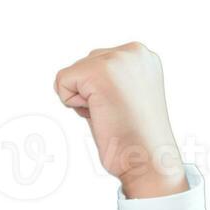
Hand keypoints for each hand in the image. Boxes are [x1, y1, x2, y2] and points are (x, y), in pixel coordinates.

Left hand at [54, 43, 185, 198]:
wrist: (147, 158)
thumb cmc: (133, 136)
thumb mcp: (126, 95)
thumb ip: (109, 79)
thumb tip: (80, 81)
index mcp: (142, 55)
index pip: (96, 63)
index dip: (98, 92)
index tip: (121, 108)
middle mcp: (133, 51)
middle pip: (83, 66)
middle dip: (89, 94)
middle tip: (114, 113)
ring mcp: (117, 59)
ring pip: (72, 74)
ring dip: (82, 100)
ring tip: (109, 114)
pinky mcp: (99, 72)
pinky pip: (62, 81)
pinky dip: (72, 103)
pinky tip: (98, 113)